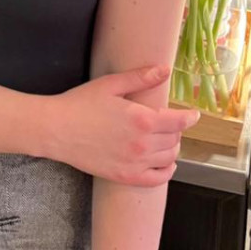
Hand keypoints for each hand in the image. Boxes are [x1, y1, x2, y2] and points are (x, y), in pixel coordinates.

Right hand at [36, 65, 197, 185]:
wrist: (56, 130)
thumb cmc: (80, 104)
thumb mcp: (110, 85)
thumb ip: (140, 78)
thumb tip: (165, 70)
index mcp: (141, 119)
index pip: (178, 121)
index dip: (189, 117)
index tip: (194, 114)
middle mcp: (142, 143)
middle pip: (175, 139)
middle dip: (177, 130)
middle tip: (169, 123)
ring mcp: (134, 162)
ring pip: (169, 158)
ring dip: (172, 148)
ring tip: (166, 140)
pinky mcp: (125, 176)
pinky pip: (157, 179)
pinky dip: (167, 172)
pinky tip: (166, 164)